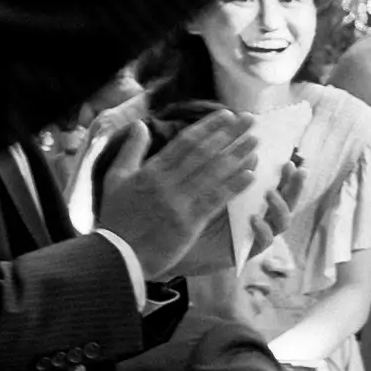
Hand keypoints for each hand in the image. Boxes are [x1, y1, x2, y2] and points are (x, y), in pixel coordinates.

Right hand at [95, 106, 258, 264]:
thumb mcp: (115, 178)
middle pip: (204, 153)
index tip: (228, 115)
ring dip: (238, 156)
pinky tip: (251, 175)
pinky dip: (233, 186)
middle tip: (251, 120)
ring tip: (255, 143)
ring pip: (213, 174)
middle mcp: (167, 183)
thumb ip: (131, 150)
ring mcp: (179, 203)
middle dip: (230, 134)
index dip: (209, 127)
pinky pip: (215, 200)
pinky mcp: (188, 223)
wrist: (117, 255)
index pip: (185, 142)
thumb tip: (140, 124)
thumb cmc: (116, 218)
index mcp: (151, 171)